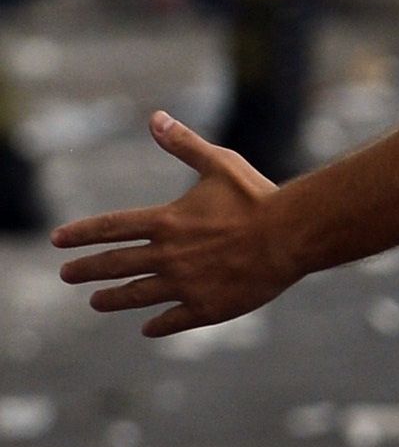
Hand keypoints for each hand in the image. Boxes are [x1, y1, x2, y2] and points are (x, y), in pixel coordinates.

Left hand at [53, 113, 295, 336]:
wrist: (292, 235)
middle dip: (86, 270)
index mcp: (167, 222)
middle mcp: (168, 256)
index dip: (81, 233)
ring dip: (113, 300)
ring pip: (137, 296)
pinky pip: (173, 320)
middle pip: (115, 265)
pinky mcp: (207, 307)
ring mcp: (186, 284)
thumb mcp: (220, 164)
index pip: (111, 228)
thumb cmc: (258, 197)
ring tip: (96, 302)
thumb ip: (184, 145)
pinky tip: (148, 328)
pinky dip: (157, 325)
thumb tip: (155, 118)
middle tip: (66, 275)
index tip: (57, 240)